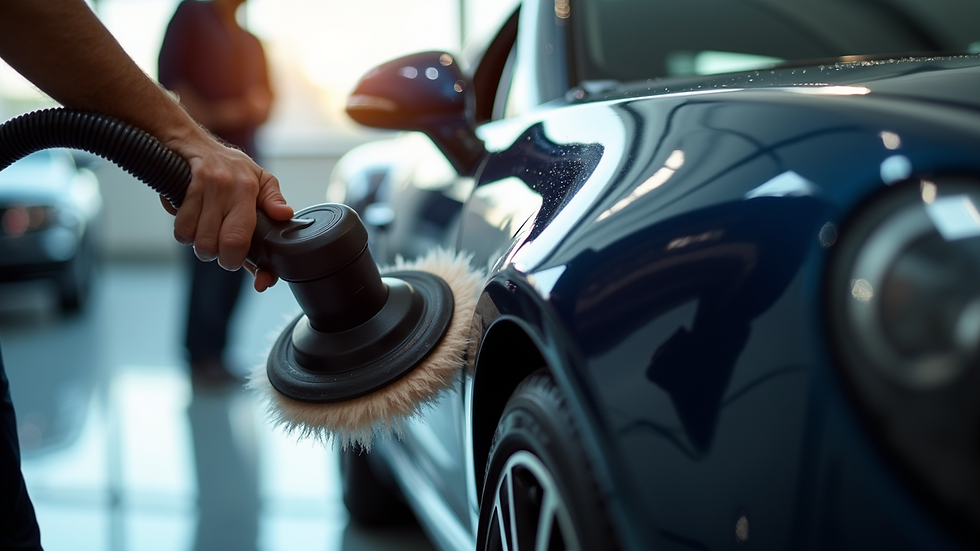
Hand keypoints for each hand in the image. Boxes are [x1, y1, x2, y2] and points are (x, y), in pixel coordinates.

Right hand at [159, 128, 291, 290]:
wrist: (192, 140)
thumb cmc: (230, 166)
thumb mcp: (259, 178)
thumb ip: (273, 200)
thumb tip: (285, 215)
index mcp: (250, 190)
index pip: (247, 236)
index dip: (254, 266)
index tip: (259, 282)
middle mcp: (229, 188)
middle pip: (221, 246)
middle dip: (221, 258)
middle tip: (223, 250)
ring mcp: (205, 186)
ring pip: (197, 240)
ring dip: (200, 246)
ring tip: (206, 234)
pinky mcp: (184, 185)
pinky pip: (181, 226)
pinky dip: (184, 232)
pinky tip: (192, 222)